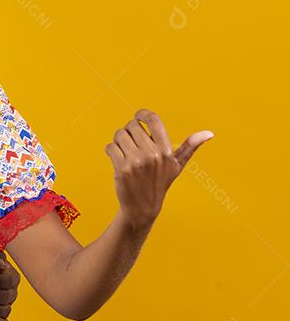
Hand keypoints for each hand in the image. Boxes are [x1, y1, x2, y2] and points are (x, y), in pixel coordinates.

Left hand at [105, 109, 212, 228]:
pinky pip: (110, 147)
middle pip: (132, 125)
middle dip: (129, 130)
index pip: (153, 120)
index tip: (138, 116)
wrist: (143, 206)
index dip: (143, 113)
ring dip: (119, 140)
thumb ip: (191, 146)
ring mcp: (136, 162)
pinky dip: (111, 150)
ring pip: (119, 134)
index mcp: (166, 151)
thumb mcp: (177, 165)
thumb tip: (209, 133)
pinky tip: (117, 157)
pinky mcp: (122, 169)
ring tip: (125, 150)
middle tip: (131, 141)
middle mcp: (152, 155)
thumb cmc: (160, 182)